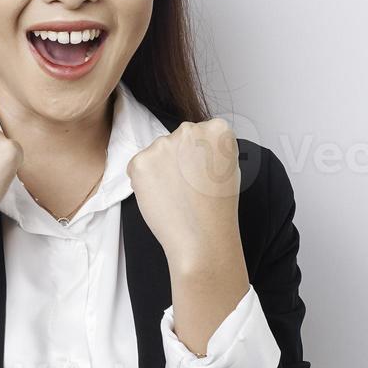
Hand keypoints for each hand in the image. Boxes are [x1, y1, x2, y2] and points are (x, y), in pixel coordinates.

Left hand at [126, 117, 242, 269]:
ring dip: (161, 169)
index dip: (199, 157)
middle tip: (187, 185)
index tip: (202, 171)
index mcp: (216, 130)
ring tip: (176, 193)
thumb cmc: (217, 210)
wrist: (201, 237)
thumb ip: (212, 149)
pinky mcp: (140, 161)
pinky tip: (161, 196)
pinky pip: (138, 166)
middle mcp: (189, 131)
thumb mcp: (228, 168)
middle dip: (178, 159)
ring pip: (157, 153)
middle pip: (177, 140)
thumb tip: (195, 146)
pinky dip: (144, 181)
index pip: (201, 133)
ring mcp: (162, 145)